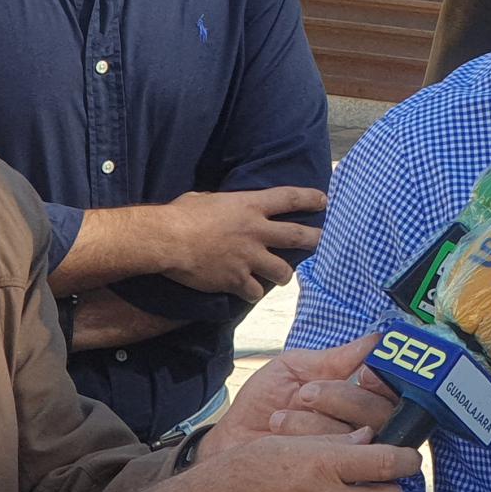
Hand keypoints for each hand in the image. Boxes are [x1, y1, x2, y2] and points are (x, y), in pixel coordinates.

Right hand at [160, 187, 326, 301]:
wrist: (166, 240)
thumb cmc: (181, 214)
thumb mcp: (207, 198)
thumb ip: (223, 204)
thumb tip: (220, 204)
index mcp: (251, 206)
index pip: (290, 198)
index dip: (310, 199)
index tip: (324, 201)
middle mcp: (257, 231)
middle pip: (299, 236)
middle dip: (316, 239)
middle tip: (323, 241)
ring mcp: (249, 257)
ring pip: (283, 271)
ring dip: (285, 274)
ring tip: (283, 276)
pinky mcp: (236, 279)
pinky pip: (255, 291)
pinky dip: (253, 293)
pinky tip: (249, 292)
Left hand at [205, 334, 401, 455]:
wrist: (230, 442)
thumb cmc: (263, 404)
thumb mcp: (294, 370)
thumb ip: (336, 358)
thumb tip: (379, 340)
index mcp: (357, 397)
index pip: (391, 389)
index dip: (382, 381)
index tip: (363, 373)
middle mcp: (360, 427)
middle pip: (382, 414)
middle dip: (342, 399)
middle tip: (305, 394)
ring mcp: (348, 457)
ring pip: (359, 438)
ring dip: (315, 423)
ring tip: (280, 418)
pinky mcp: (333, 481)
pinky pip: (338, 463)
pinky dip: (308, 445)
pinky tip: (281, 437)